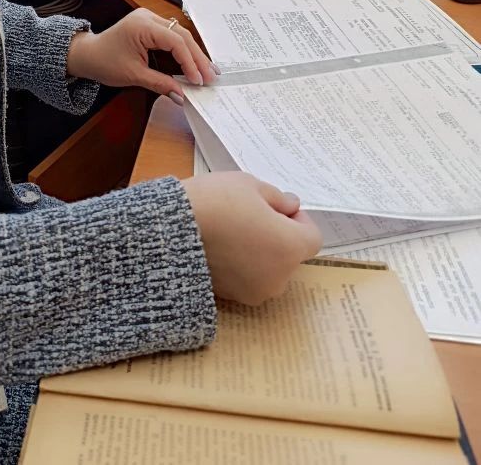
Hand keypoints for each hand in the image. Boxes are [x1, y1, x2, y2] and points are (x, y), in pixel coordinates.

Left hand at [65, 8, 216, 100]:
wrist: (88, 54)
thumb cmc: (103, 61)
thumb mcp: (133, 75)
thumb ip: (160, 83)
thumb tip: (181, 95)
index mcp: (142, 26)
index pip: (175, 41)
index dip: (190, 62)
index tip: (198, 80)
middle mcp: (148, 17)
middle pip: (182, 35)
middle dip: (197, 58)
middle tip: (211, 76)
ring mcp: (149, 18)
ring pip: (180, 34)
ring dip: (193, 53)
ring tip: (208, 71)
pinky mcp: (150, 25)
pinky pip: (172, 35)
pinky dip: (183, 49)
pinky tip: (194, 62)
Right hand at [181, 173, 321, 304]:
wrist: (170, 231)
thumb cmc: (215, 202)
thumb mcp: (249, 185)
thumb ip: (278, 198)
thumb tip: (291, 206)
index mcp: (290, 249)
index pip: (312, 237)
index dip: (299, 219)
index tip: (278, 206)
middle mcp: (278, 278)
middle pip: (290, 255)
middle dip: (278, 236)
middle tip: (251, 214)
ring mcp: (253, 292)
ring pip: (268, 269)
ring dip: (260, 252)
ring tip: (232, 230)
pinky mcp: (230, 298)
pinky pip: (246, 279)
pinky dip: (241, 265)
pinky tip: (219, 246)